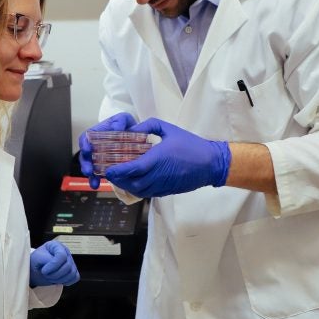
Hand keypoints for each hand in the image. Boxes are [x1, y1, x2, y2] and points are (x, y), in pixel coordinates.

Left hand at [29, 240, 79, 286]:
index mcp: (57, 246)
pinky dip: (66, 281)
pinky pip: (75, 277)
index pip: (61, 255)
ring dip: (59, 279)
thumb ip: (46, 259)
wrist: (35, 269)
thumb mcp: (37, 258)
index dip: (53, 265)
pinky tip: (57, 280)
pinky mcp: (73, 270)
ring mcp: (71, 261)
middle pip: (68, 266)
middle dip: (55, 274)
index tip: (44, 271)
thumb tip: (55, 264)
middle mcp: (66, 252)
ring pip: (72, 273)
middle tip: (45, 275)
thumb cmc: (35, 262)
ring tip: (50, 278)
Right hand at [78, 112, 137, 188]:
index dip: (84, 144)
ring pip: (89, 165)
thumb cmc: (126, 126)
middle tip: (88, 170)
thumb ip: (120, 121)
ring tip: (93, 181)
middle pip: (85, 155)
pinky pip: (97, 173)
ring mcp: (99, 157)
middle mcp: (95, 146)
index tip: (87, 149)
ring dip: (90, 174)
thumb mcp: (124, 119)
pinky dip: (95, 179)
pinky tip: (96, 184)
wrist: (136, 137)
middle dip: (85, 163)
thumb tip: (116, 129)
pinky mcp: (104, 166)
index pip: (86, 138)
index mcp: (97, 133)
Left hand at [104, 118, 230, 197]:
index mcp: (157, 159)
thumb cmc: (190, 145)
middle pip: (130, 183)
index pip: (132, 169)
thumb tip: (134, 129)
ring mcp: (161, 186)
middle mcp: (157, 175)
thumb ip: (149, 126)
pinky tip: (133, 181)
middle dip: (118, 179)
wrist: (210, 164)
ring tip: (119, 177)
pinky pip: (146, 193)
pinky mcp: (165, 191)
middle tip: (110, 172)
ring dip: (126, 185)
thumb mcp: (169, 129)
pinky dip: (136, 188)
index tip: (108, 168)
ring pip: (137, 190)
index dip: (117, 171)